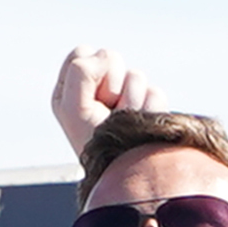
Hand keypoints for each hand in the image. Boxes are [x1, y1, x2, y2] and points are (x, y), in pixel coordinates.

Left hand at [48, 43, 149, 162]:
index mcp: (74, 87)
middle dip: (112, 85)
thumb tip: (106, 58)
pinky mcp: (150, 107)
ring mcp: (127, 97)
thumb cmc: (95, 144)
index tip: (90, 101)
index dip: (90, 73)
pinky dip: (149, 109)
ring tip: (125, 123)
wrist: (128, 173)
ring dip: (132, 101)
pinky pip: (155, 91)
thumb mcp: (73, 107)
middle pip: (111, 58)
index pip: (83, 53)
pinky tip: (140, 125)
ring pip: (136, 75)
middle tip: (108, 113)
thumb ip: (81, 71)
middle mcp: (100, 89)